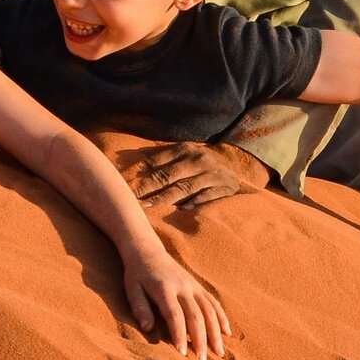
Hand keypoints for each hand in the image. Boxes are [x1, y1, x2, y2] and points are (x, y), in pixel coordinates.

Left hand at [121, 141, 266, 211]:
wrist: (235, 170)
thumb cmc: (201, 166)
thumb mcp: (185, 157)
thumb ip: (164, 161)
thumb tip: (133, 169)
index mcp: (186, 149)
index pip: (159, 162)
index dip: (140, 174)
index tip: (124, 185)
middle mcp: (199, 159)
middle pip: (168, 176)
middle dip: (147, 188)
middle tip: (130, 200)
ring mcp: (213, 173)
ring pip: (184, 187)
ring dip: (165, 198)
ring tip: (148, 207)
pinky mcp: (225, 188)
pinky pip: (207, 196)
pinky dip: (196, 202)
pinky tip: (182, 210)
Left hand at [122, 253, 232, 359]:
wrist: (148, 251)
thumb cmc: (137, 274)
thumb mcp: (132, 289)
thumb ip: (140, 308)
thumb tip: (147, 328)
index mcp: (164, 288)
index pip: (175, 315)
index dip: (179, 335)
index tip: (183, 354)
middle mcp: (183, 287)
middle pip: (196, 315)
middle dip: (200, 339)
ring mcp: (193, 286)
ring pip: (209, 310)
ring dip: (215, 332)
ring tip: (219, 353)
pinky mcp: (198, 286)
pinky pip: (213, 303)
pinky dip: (222, 318)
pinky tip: (227, 333)